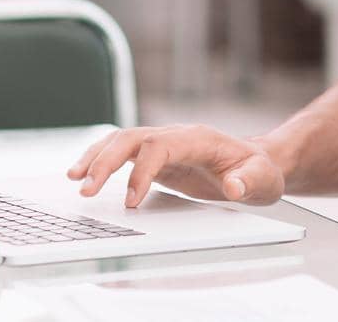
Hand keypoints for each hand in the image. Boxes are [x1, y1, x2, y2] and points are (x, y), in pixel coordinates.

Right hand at [67, 125, 285, 207]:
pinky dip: (101, 161)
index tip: (130, 202)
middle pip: (131, 138)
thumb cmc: (259, 171)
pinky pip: (123, 153)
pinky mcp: (157, 157)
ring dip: (96, 157)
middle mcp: (176, 136)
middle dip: (105, 161)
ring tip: (74, 179)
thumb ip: (249, 181)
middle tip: (84, 189)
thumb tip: (233, 187)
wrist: (258, 163)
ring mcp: (164, 144)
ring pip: (121, 140)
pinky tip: (84, 175)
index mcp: (197, 138)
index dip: (140, 172)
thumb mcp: (263, 179)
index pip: (159, 146)